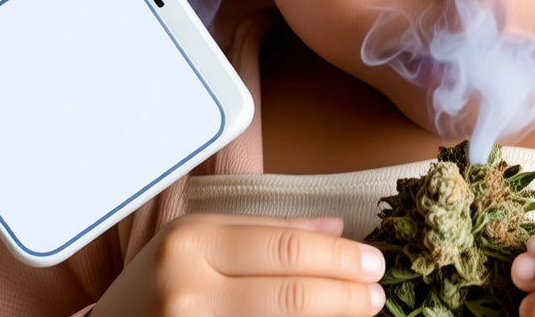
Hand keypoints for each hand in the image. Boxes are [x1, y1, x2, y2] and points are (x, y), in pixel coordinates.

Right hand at [93, 214, 386, 316]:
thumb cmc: (158, 282)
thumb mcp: (200, 240)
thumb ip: (266, 230)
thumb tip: (335, 226)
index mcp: (190, 243)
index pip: (285, 247)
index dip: (338, 256)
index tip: (373, 261)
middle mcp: (185, 291)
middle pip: (290, 294)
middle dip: (346, 294)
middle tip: (377, 293)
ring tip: (362, 311)